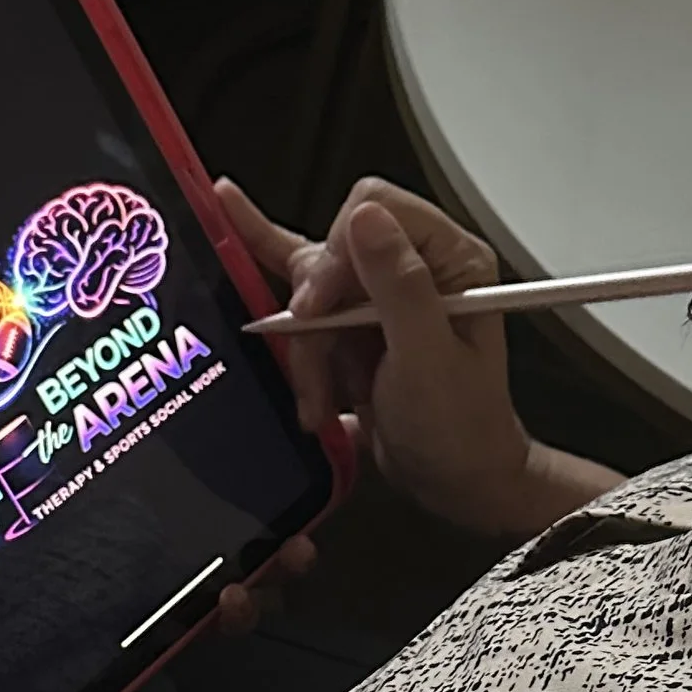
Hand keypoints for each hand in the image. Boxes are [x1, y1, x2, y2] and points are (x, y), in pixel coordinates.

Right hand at [218, 177, 604, 541]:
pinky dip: (274, 304)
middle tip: (308, 354)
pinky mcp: (349, 322)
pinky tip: (232, 216)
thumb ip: (401, 287)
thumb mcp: (429, 360)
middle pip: (332, 249)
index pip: (375, 211)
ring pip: (308, 287)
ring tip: (315, 397)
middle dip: (313, 311)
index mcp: (450, 260)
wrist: (453, 480)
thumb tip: (365, 217)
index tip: (318, 310)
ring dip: (304, 348)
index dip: (337, 255)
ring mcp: (377, 293)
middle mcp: (412, 265)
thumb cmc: (459, 428)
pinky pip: (300, 299)